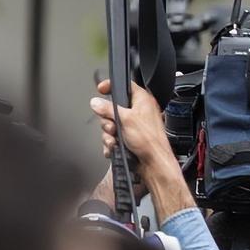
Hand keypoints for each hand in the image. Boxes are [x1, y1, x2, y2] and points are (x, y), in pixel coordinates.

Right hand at [89, 80, 193, 223]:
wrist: (153, 163)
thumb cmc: (149, 141)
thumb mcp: (125, 119)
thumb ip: (108, 109)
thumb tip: (96, 102)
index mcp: (143, 101)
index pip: (126, 85)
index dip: (112, 86)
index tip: (101, 89)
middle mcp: (139, 112)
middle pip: (113, 108)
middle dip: (108, 119)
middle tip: (112, 126)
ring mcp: (134, 126)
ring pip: (111, 124)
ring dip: (109, 134)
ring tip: (115, 139)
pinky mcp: (130, 138)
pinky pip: (114, 136)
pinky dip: (112, 142)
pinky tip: (114, 147)